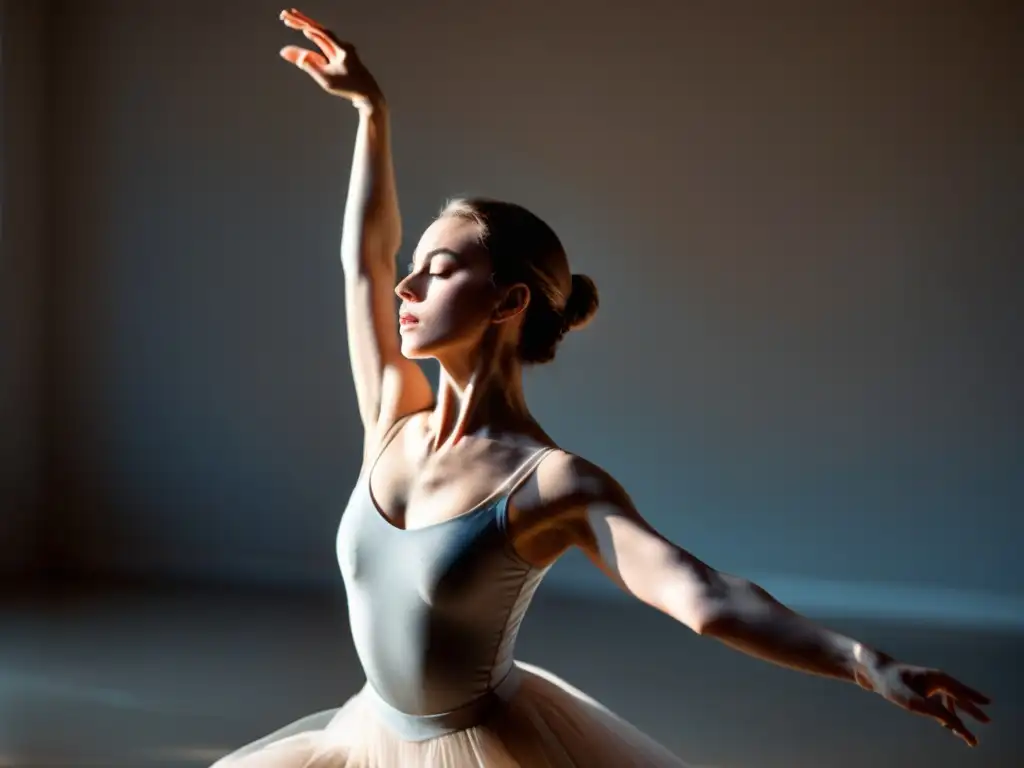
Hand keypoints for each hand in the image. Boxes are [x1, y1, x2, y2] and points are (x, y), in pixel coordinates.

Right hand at [278, 8, 382, 106]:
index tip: (288, 18)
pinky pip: (324, 45)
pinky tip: (307, 34)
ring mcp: (341, 51)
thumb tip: (288, 52)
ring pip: (321, 36)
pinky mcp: (340, 58)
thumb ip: (308, 65)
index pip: (319, 31)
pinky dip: (314, 38)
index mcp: (341, 48)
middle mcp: (342, 46)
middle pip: (319, 29)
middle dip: (302, 21)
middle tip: (285, 14)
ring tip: (292, 21)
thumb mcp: (326, 78)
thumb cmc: (348, 88)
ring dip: (307, 27)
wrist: (369, 95)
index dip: (302, 24)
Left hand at [857, 653, 990, 746]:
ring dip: (955, 715)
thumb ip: (935, 712)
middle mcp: (933, 679)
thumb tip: (955, 723)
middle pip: (957, 696)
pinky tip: (942, 722)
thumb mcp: (912, 700)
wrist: (868, 670)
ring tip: (960, 731)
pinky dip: (941, 712)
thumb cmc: (890, 682)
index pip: (961, 692)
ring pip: (945, 700)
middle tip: (986, 720)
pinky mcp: (914, 688)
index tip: (988, 704)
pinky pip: (934, 702)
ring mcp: (924, 683)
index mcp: (937, 678)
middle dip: (971, 710)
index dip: (975, 699)